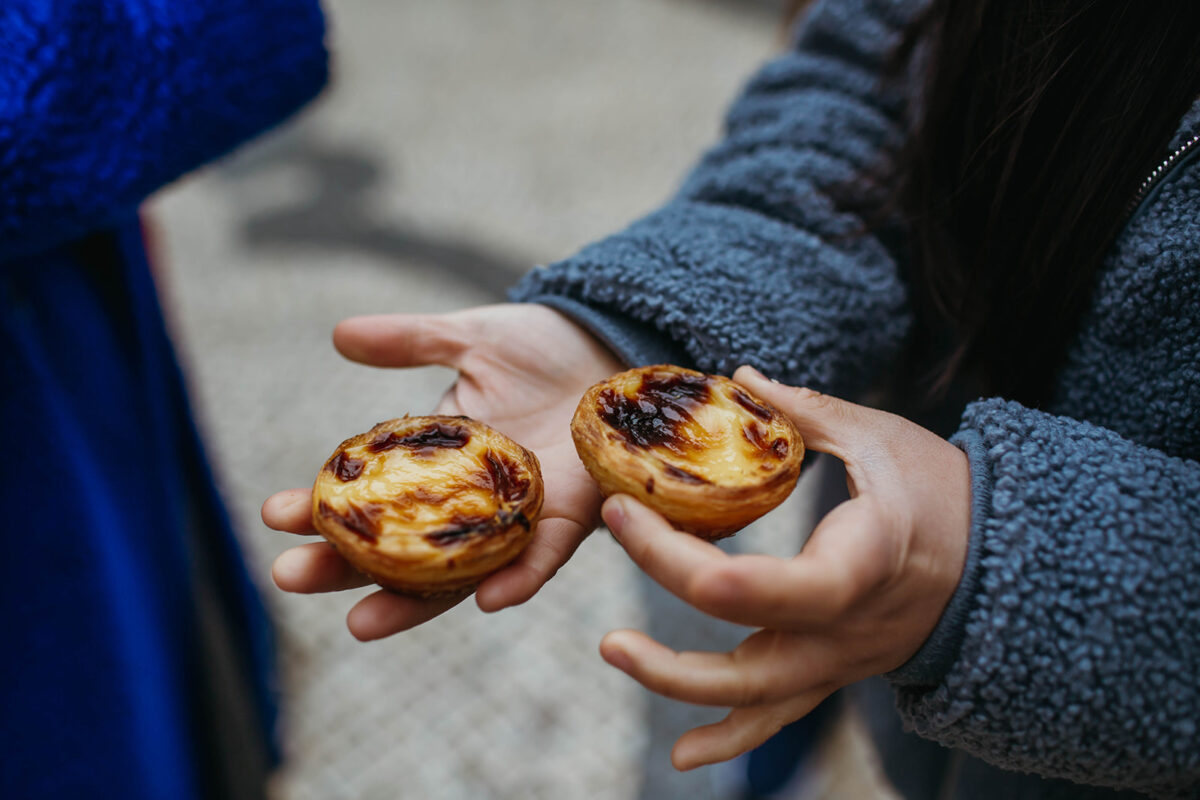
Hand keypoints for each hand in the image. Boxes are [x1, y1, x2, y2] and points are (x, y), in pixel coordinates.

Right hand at [262, 303, 622, 638]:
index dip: (322, 508)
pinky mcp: (574, 516)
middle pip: (397, 549)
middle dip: (341, 567)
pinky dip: (520, 578)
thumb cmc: (545, 349)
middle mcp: (469, 504)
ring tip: (359, 624)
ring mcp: (517, 517)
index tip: (273, 512)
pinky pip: (544, 556)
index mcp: (437, 464)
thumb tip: (339, 333)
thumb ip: (411, 341)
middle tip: (286, 576)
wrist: (618, 345)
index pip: (368, 496)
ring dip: (411, 601)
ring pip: (458, 573)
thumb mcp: (470, 340)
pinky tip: (489, 601)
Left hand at [597, 366, 969, 769]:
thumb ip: (804, 414)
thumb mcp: (879, 439)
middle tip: (606, 581)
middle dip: (663, 629)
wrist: (1005, 560)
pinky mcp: (834, 671)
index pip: (755, 586)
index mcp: (858, 565)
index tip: (624, 508)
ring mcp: (840, 662)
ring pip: (754, 702)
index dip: (673, 555)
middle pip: (742, 656)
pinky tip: (684, 757)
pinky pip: (779, 717)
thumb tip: (738, 377)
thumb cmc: (943, 490)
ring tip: (613, 652)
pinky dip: (730, 739)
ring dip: (677, 686)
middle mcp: (844, 630)